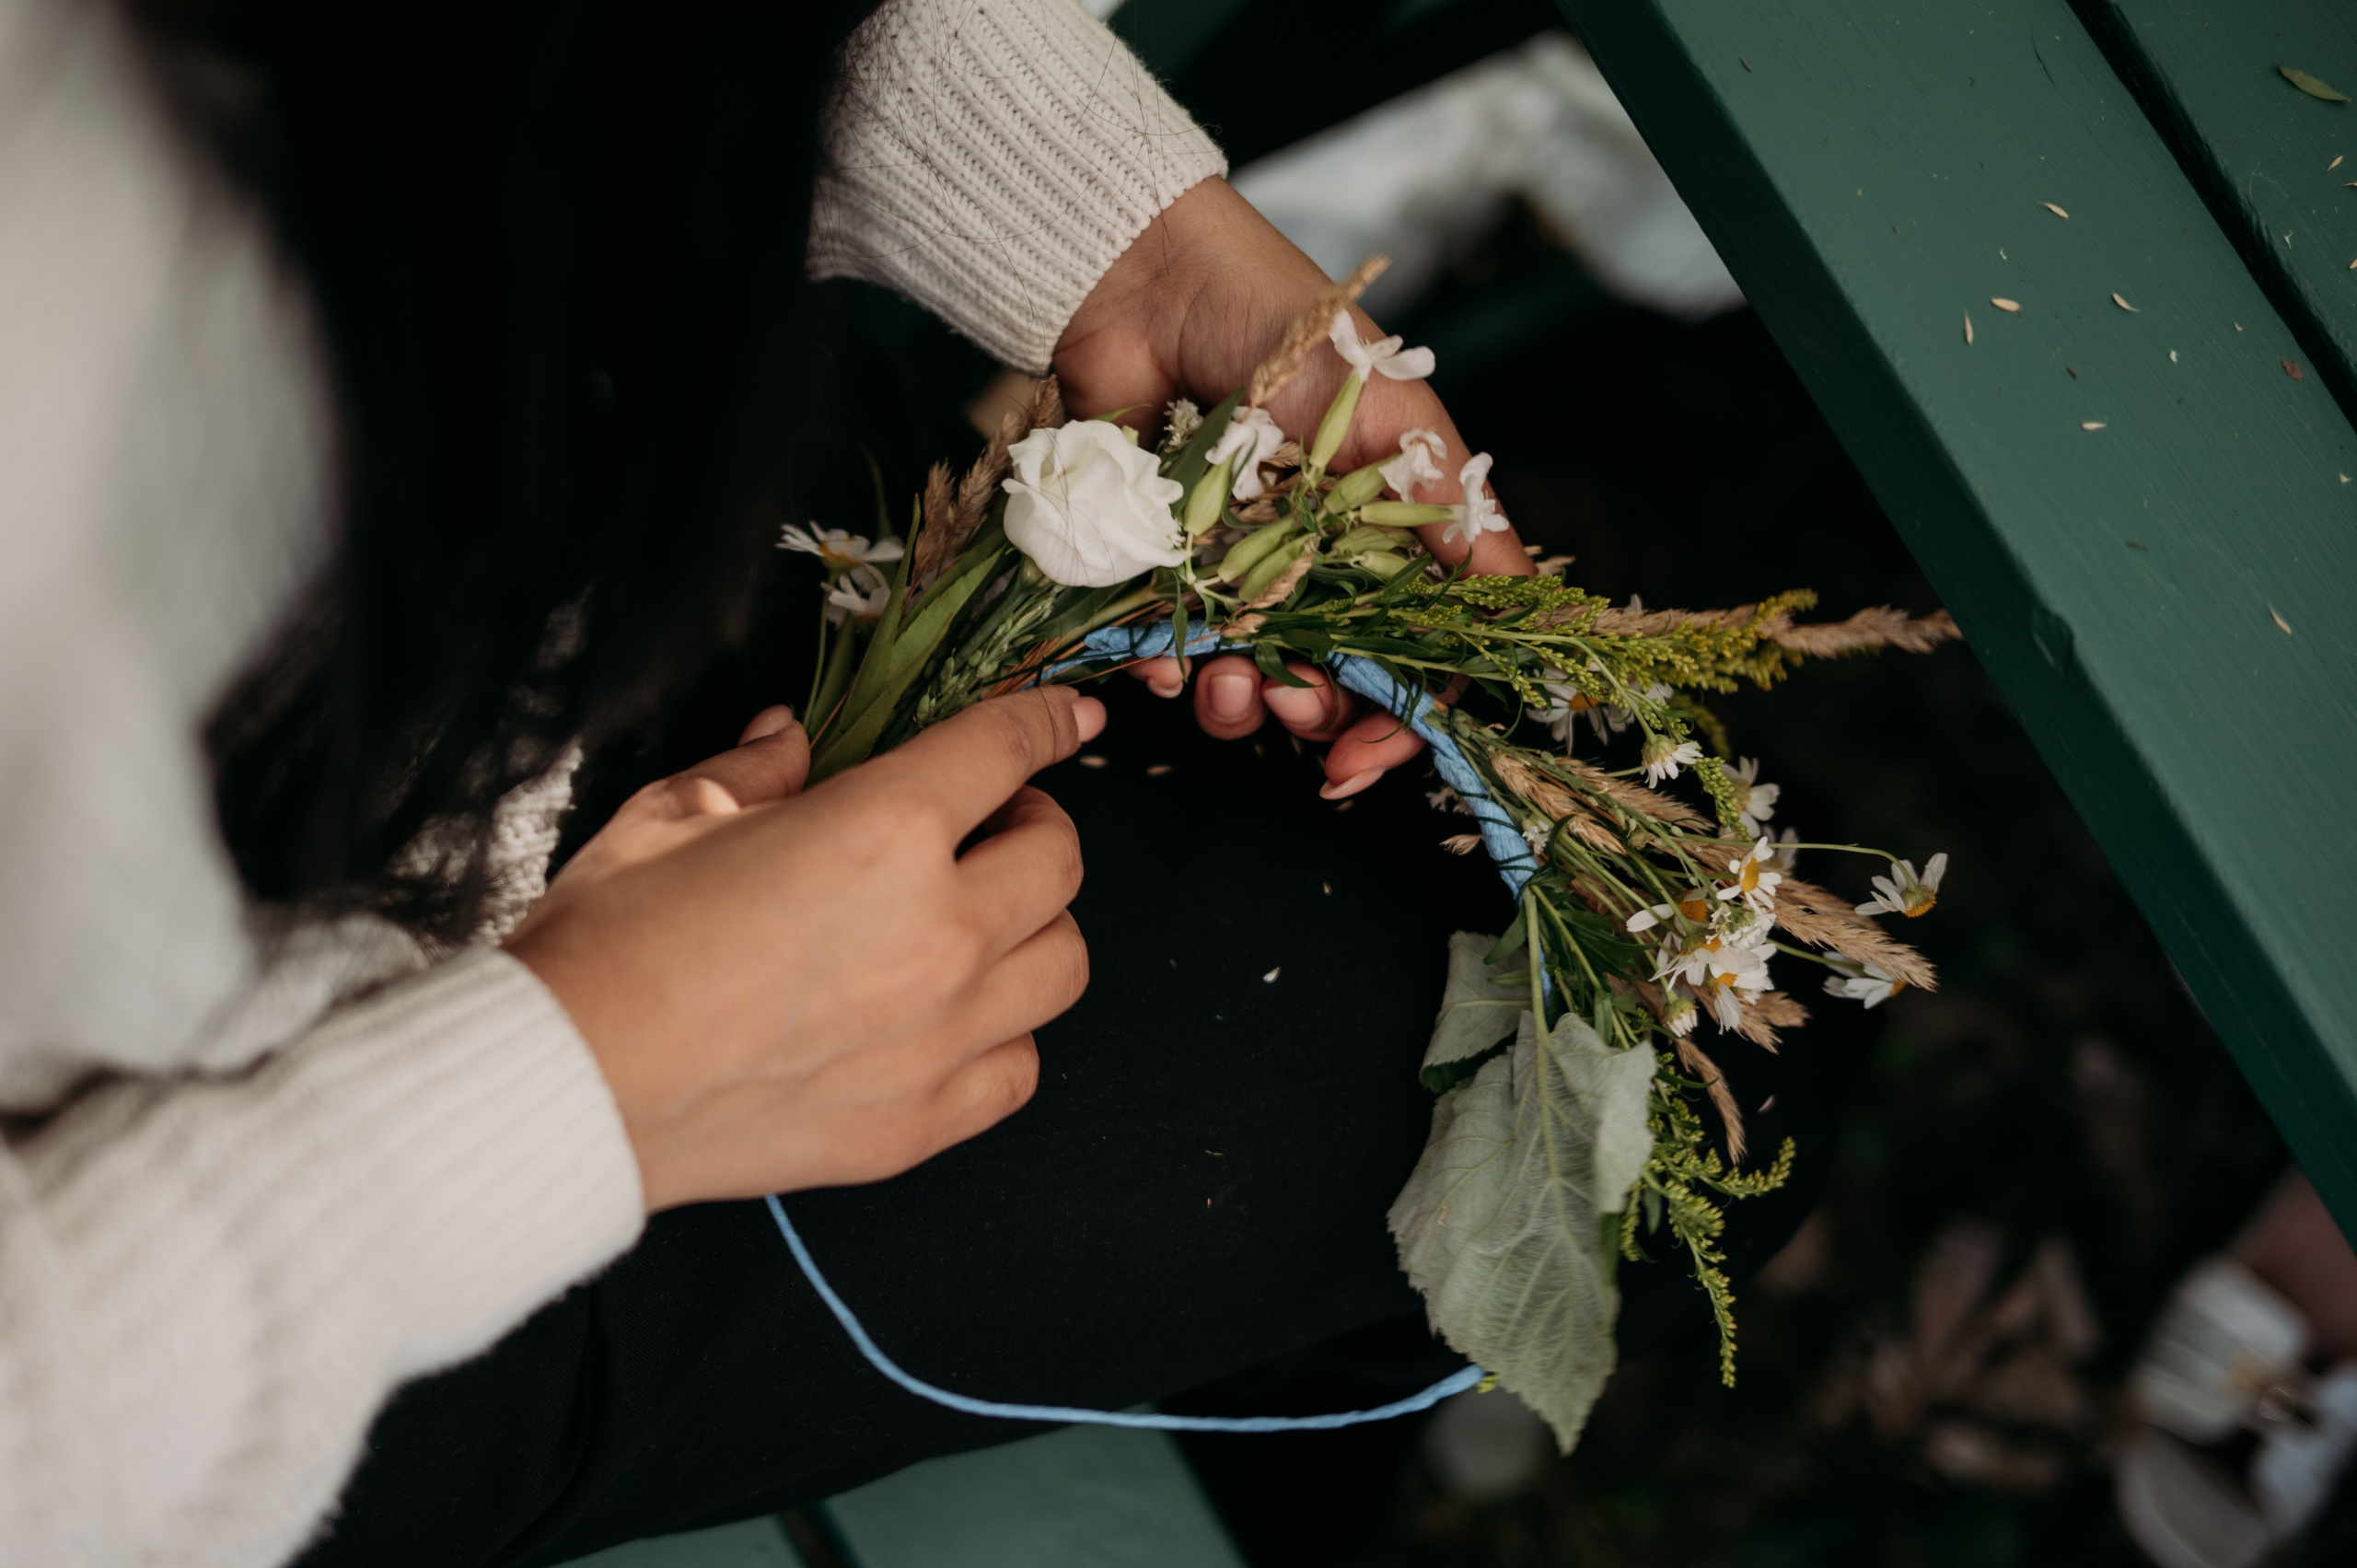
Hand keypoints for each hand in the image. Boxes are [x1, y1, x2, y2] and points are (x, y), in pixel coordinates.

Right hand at [506, 689, 1101, 1211]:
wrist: (567, 1087)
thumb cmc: (608, 944)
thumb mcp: (671, 814)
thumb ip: (756, 770)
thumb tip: (791, 738)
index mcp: (882, 833)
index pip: (1003, 751)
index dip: (1044, 722)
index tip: (1066, 718)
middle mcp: (939, 933)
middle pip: (1060, 861)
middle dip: (1034, 824)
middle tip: (988, 824)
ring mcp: (942, 1036)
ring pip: (1063, 965)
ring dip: (1035, 927)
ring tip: (981, 919)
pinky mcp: (921, 1121)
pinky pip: (1020, 1067)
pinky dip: (1005, 1033)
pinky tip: (954, 1017)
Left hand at [1053, 177, 1530, 795]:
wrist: (1150, 278)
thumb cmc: (1289, 327)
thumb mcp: (1397, 420)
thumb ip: (1458, 514)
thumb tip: (1525, 609)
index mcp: (1382, 537)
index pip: (1411, 656)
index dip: (1401, 718)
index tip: (1376, 755)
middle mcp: (1310, 563)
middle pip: (1327, 685)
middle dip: (1315, 719)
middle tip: (1294, 710)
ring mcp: (1229, 565)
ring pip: (1241, 679)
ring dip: (1235, 707)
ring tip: (1221, 688)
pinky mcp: (1152, 559)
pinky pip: (1158, 641)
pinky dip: (1159, 665)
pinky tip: (1157, 661)